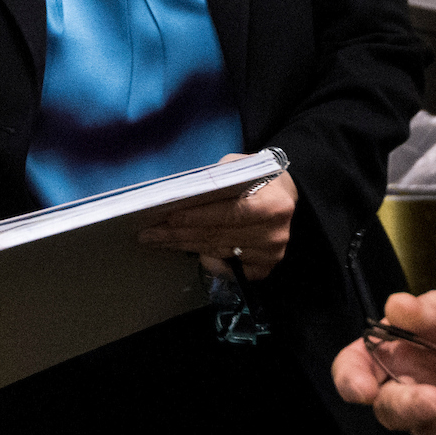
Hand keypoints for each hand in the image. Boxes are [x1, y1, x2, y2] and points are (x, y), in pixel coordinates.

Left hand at [138, 154, 292, 280]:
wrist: (287, 197)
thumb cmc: (258, 178)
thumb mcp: (241, 165)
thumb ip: (219, 177)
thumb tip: (185, 192)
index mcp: (272, 205)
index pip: (228, 213)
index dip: (196, 217)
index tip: (168, 218)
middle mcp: (274, 234)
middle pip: (217, 236)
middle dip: (179, 234)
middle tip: (149, 233)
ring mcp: (270, 255)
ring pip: (216, 251)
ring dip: (184, 246)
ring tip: (157, 240)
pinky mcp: (264, 269)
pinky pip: (227, 269)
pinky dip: (207, 260)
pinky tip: (188, 251)